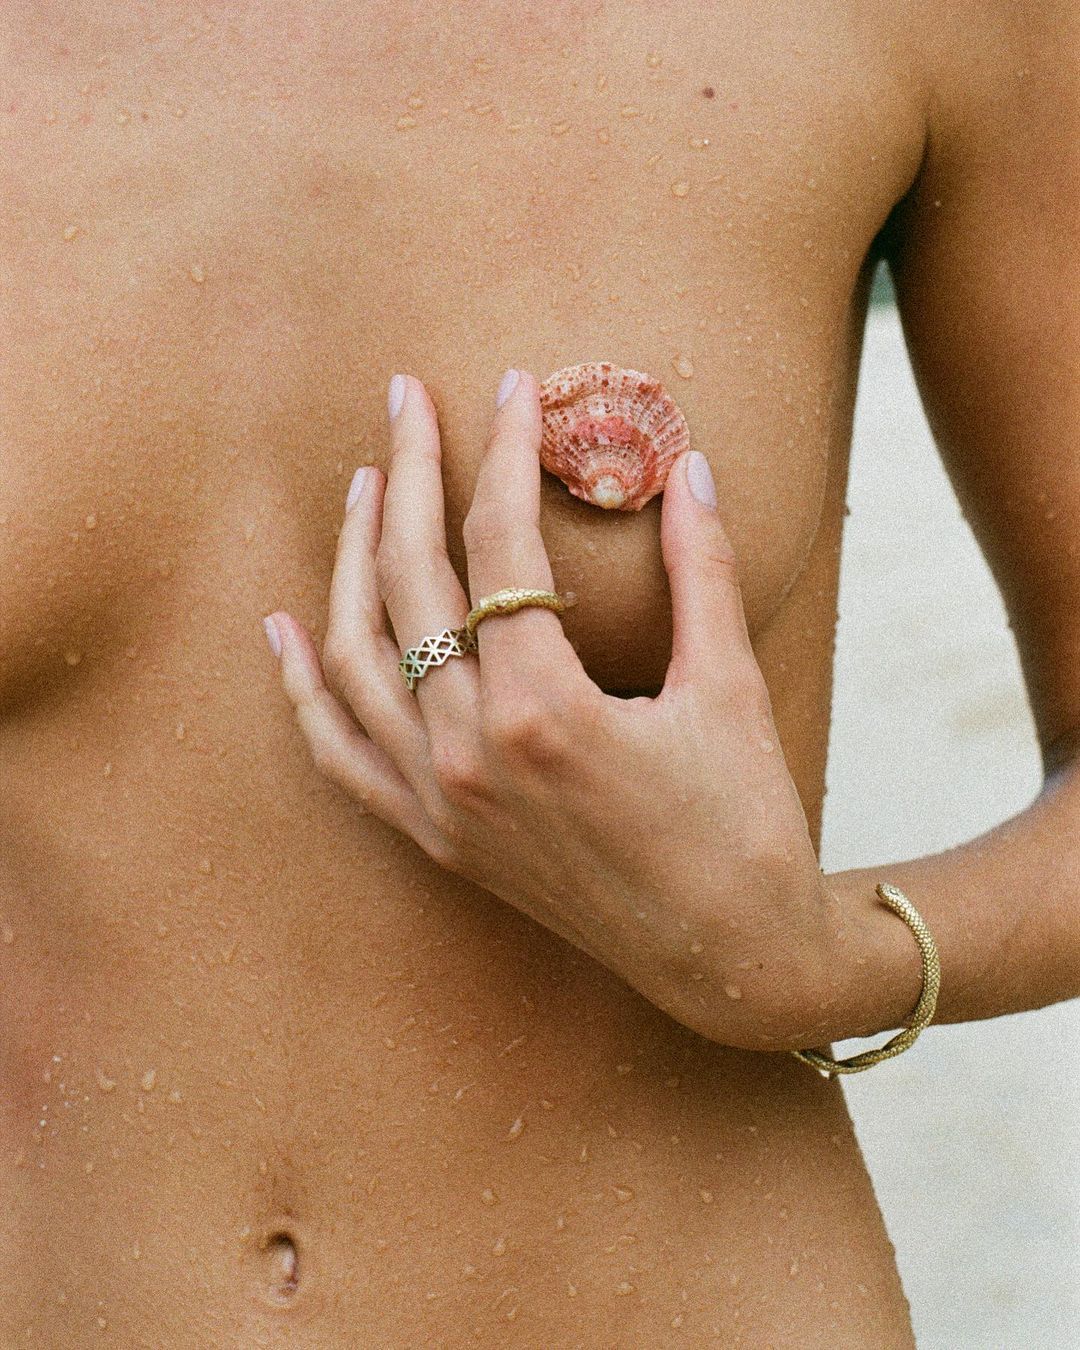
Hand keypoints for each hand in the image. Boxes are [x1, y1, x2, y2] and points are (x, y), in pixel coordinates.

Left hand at [265, 369, 833, 1051]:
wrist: (731, 959)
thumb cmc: (745, 825)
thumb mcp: (731, 689)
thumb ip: (703, 569)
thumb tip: (689, 468)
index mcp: (544, 711)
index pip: (501, 549)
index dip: (505, 455)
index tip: (513, 391)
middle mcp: (471, 755)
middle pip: (412, 585)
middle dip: (410, 478)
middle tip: (406, 400)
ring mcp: (443, 802)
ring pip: (357, 660)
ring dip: (351, 563)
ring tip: (365, 486)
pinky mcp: (439, 839)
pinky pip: (344, 757)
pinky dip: (307, 692)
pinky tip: (286, 632)